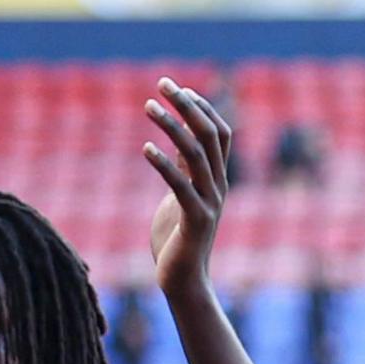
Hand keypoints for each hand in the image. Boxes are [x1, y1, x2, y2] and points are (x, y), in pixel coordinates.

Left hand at [143, 80, 236, 297]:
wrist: (184, 280)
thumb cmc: (177, 238)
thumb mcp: (182, 194)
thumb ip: (184, 169)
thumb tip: (177, 139)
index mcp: (217, 179)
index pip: (219, 132)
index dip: (201, 106)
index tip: (175, 86)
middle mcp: (219, 187)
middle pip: (210, 135)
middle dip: (187, 105)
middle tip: (162, 83)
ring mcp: (210, 203)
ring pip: (196, 154)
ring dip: (171, 126)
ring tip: (147, 106)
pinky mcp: (195, 220)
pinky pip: (181, 186)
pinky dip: (164, 165)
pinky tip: (145, 149)